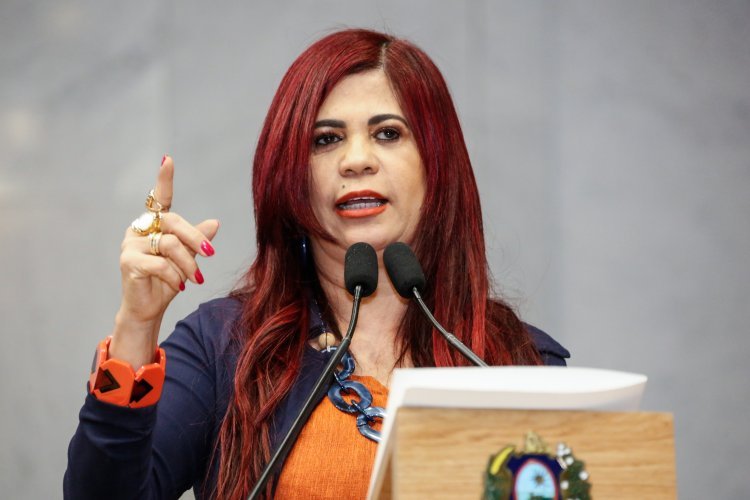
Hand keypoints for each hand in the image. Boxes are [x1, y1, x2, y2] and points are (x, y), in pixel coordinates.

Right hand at [110, 156, 218, 367]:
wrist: (148, 308)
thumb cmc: (167, 281)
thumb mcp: (188, 259)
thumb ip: (197, 240)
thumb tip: (215, 222)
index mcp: (154, 224)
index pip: (160, 198)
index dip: (164, 179)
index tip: (168, 159)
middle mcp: (140, 228)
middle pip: (174, 222)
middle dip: (195, 239)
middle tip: (210, 255)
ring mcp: (131, 244)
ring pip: (170, 245)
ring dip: (188, 264)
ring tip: (194, 279)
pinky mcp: (128, 261)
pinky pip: (160, 264)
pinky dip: (174, 275)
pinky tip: (180, 285)